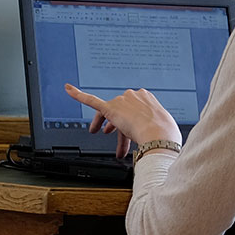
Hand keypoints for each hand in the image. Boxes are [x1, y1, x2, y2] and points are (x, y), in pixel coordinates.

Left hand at [63, 84, 183, 158]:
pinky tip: (69, 90)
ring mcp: (121, 101)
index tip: (126, 129)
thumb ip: (153, 130)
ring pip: (108, 114)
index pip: (132, 110)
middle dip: (115, 125)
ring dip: (102, 124)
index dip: (127, 122)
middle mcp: (133, 96)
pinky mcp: (109, 108)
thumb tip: (152, 144)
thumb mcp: (163, 129)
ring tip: (97, 131)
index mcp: (147, 98)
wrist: (159, 136)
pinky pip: (91, 100)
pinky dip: (78, 95)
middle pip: (119, 113)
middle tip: (109, 133)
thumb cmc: (164, 135)